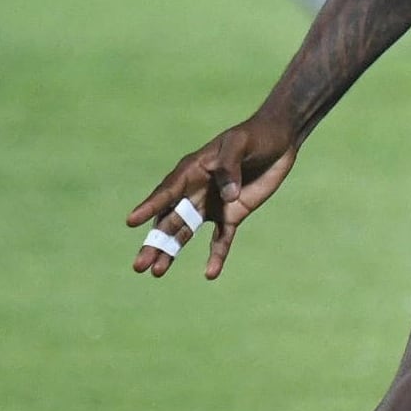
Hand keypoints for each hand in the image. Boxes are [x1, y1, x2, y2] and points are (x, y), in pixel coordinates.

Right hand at [129, 113, 300, 279]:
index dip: (149, 206)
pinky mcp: (231, 216)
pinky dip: (216, 256)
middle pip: (169, 220)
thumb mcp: (240, 144)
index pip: (166, 192)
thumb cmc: (253, 137)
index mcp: (190, 171)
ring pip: (185, 233)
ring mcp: (211, 205)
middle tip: (139, 265)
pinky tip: (211, 274)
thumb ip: (230, 168)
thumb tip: (227, 198)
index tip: (132, 221)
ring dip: (171, 252)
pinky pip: (221, 239)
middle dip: (154, 242)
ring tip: (156, 272)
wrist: (278, 142)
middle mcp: (194, 191)